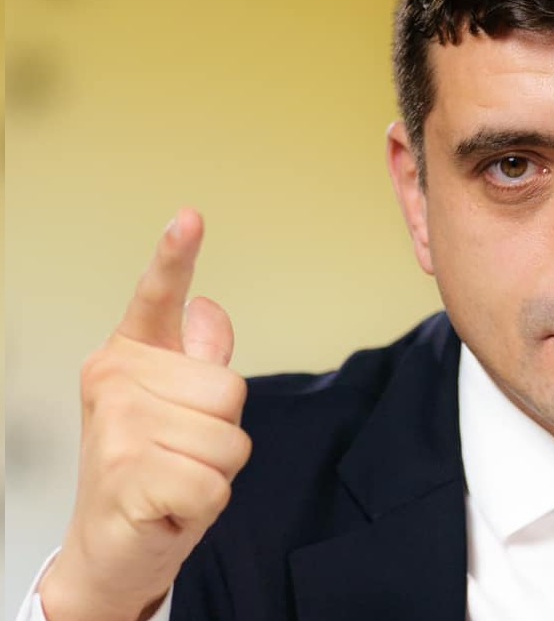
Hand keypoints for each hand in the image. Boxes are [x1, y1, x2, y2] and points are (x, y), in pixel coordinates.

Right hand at [38, 209, 250, 620]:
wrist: (108, 549)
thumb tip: (212, 309)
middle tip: (181, 456)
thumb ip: (194, 362)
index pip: (157, 299)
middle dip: (223, 434)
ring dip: (216, 472)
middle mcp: (115, 382)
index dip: (175, 257)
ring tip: (175, 480)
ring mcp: (119, 426)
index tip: (191, 218)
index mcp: (128, 358)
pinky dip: (206, 505)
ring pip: (231, 439)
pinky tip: (171, 506)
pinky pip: (217, 482)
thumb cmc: (146, 473)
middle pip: (230, 389)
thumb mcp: (175, 411)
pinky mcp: (132, 473)